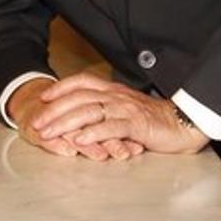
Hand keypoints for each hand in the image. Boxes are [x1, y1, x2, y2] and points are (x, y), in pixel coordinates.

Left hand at [32, 73, 209, 154]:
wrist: (184, 123)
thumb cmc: (154, 119)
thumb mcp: (126, 109)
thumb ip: (107, 109)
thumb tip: (83, 116)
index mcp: (113, 90)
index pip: (82, 82)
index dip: (61, 88)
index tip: (43, 96)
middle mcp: (116, 96)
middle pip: (79, 98)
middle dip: (54, 110)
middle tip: (37, 122)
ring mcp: (125, 109)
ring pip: (89, 111)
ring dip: (65, 122)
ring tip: (49, 132)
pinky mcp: (136, 124)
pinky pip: (111, 127)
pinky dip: (93, 133)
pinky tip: (80, 139)